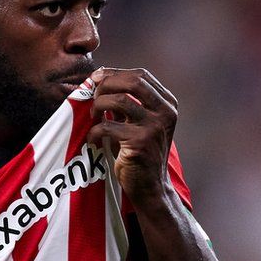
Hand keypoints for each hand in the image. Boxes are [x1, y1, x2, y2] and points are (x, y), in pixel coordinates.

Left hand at [87, 67, 177, 203]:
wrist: (151, 187)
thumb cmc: (140, 152)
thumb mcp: (141, 122)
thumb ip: (128, 102)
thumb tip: (100, 79)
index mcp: (167, 104)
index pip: (141, 76)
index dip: (115, 73)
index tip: (96, 79)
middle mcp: (165, 112)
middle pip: (133, 82)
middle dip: (107, 84)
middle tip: (93, 96)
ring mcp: (154, 127)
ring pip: (119, 100)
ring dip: (99, 105)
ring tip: (93, 116)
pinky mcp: (140, 143)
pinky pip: (108, 126)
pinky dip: (95, 130)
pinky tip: (93, 138)